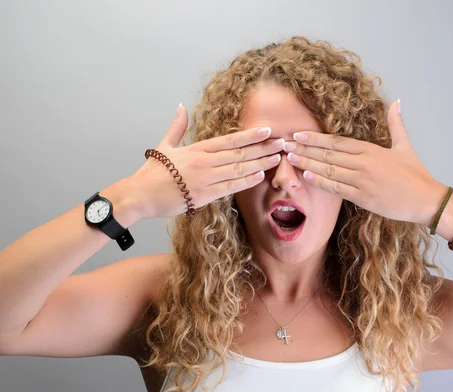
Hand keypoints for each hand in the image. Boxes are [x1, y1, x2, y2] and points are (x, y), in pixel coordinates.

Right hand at [130, 104, 283, 218]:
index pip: (230, 140)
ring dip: (260, 164)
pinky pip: (230, 188)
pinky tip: (260, 176)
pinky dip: (246, 182)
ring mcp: (205, 179)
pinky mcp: (204, 196)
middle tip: (283, 143)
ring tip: (278, 158)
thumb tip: (181, 105)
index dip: (251, 135)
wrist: (139, 195)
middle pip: (240, 154)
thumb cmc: (151, 172)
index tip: (268, 130)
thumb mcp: (164, 145)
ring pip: (239, 170)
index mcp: (197, 149)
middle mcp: (204, 162)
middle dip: (263, 148)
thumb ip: (177, 126)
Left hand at [282, 100, 444, 224]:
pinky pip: (337, 188)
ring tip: (290, 158)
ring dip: (307, 163)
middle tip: (285, 144)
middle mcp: (364, 163)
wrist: (426, 199)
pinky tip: (306, 175)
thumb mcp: (405, 146)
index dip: (315, 138)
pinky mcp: (363, 197)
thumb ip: (396, 124)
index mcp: (371, 150)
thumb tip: (397, 101)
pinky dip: (321, 181)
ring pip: (329, 170)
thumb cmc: (416, 174)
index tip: (298, 134)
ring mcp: (362, 181)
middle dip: (305, 148)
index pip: (337, 142)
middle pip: (328, 154)